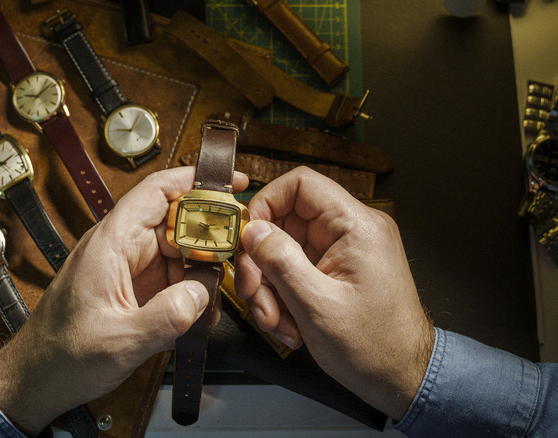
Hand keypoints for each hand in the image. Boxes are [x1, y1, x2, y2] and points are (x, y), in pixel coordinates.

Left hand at [0, 166, 247, 433]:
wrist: (36, 381)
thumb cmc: (62, 357)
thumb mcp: (120, 341)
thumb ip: (166, 317)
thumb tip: (202, 294)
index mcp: (111, 244)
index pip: (156, 192)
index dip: (196, 181)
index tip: (231, 184)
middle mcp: (120, 249)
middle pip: (176, 222)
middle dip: (210, 236)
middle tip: (239, 256)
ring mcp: (127, 269)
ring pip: (177, 252)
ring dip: (201, 272)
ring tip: (213, 300)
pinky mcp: (131, 289)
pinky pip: (169, 278)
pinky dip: (187, 293)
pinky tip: (195, 317)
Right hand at [234, 166, 433, 420]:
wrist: (402, 378)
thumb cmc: (374, 347)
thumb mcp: (318, 306)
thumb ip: (281, 262)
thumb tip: (251, 230)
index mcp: (356, 226)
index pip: (301, 184)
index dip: (266, 204)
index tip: (246, 238)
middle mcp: (350, 231)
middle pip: (284, 222)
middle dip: (261, 262)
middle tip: (253, 294)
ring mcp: (340, 252)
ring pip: (283, 251)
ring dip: (269, 287)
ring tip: (276, 321)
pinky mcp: (333, 271)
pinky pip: (293, 271)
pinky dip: (282, 297)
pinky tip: (289, 325)